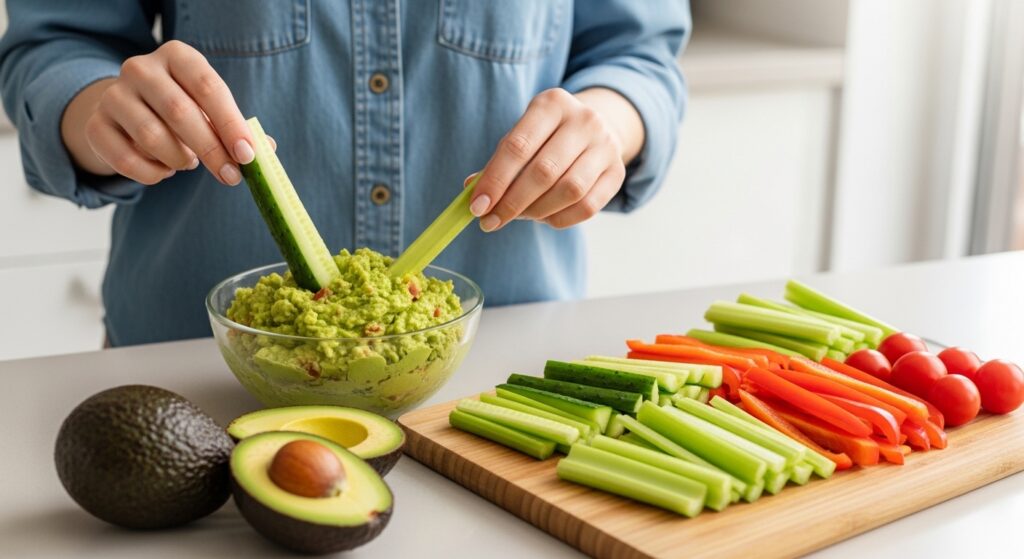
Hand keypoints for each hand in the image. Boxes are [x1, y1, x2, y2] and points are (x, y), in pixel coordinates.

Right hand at [62, 40, 255, 185]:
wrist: (129, 112)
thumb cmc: (184, 109)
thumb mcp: (212, 110)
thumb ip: (238, 129)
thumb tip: (265, 151)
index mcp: (177, 56)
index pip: (208, 87)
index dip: (230, 124)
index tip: (247, 155)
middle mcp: (141, 68)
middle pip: (179, 112)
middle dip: (211, 150)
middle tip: (230, 176)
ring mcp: (113, 95)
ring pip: (152, 136)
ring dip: (180, 160)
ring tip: (189, 162)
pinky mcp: (96, 125)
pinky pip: (127, 159)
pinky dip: (153, 174)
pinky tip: (164, 170)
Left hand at [469, 87, 642, 230]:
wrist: (597, 127)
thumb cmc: (547, 137)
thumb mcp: (523, 135)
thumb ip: (498, 162)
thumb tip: (471, 193)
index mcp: (552, 104)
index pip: (518, 146)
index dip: (495, 180)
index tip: (477, 206)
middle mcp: (584, 120)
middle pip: (544, 172)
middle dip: (512, 202)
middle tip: (491, 221)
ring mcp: (605, 146)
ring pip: (569, 191)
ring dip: (536, 212)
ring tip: (519, 216)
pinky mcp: (617, 172)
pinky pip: (587, 207)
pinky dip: (559, 219)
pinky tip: (544, 217)